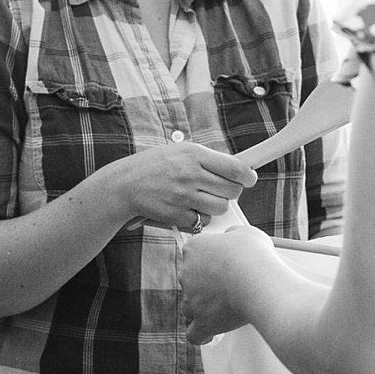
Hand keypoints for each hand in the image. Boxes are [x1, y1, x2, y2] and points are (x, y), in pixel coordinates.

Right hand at [95, 141, 257, 233]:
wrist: (124, 184)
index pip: (234, 167)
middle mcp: (190, 174)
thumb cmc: (153, 166)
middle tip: (222, 189)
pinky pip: (203, 221)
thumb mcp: (179, 151)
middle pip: (232, 190)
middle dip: (232, 192)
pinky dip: (199, 218)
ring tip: (203, 199)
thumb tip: (236, 168)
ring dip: (216, 206)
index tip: (250, 178)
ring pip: (220, 208)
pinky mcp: (177, 215)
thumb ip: (206, 158)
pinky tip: (188, 208)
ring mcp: (183, 196)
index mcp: (194, 155)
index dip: (248, 175)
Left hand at [182, 226, 276, 344]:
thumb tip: (232, 240)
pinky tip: (209, 334)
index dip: (207, 259)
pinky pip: (194, 333)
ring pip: (190, 306)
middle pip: (190, 280)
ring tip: (222, 309)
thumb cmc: (253, 256)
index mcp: (193, 249)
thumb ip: (232, 237)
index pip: (193, 253)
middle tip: (226, 286)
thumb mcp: (245, 233)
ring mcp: (191, 300)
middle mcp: (186, 274)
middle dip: (205, 285)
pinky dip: (201, 334)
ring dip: (203, 308)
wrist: (256, 281)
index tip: (220, 263)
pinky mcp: (201, 322)